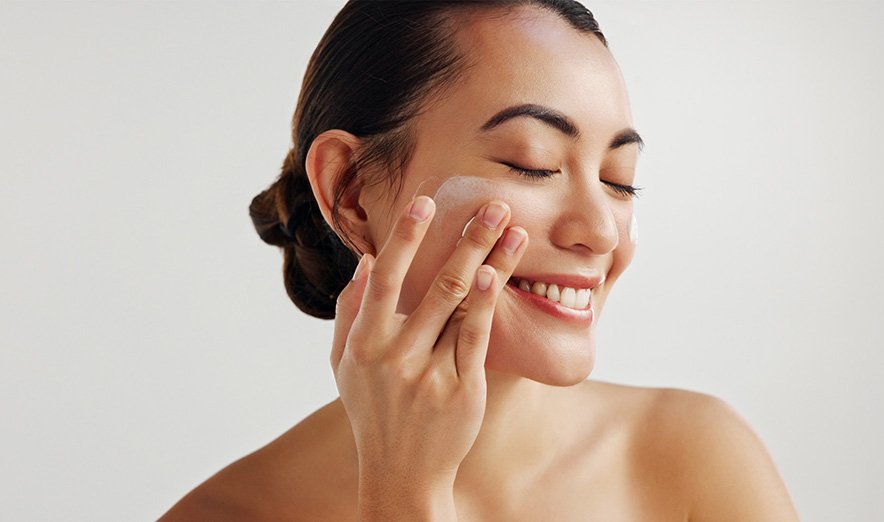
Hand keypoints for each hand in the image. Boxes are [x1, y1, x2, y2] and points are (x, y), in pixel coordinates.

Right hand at [330, 195, 527, 502]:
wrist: (400, 473)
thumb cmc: (372, 410)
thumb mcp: (344, 365)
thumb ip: (351, 312)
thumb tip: (366, 261)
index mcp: (364, 343)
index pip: (386, 279)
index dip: (405, 237)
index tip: (426, 201)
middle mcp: (395, 355)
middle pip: (435, 284)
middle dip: (467, 238)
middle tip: (493, 204)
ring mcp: (430, 373)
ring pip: (462, 305)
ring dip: (490, 261)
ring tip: (513, 230)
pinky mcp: (462, 389)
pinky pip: (476, 338)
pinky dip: (487, 303)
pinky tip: (498, 274)